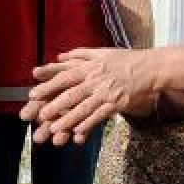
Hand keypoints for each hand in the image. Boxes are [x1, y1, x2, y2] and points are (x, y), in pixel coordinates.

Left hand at [20, 47, 157, 145]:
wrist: (149, 68)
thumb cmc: (124, 59)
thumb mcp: (101, 51)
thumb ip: (79, 54)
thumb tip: (59, 56)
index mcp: (90, 67)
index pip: (65, 77)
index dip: (48, 85)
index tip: (33, 94)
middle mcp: (96, 80)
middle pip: (72, 94)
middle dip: (55, 106)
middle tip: (40, 116)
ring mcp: (107, 93)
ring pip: (84, 108)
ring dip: (68, 120)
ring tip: (54, 129)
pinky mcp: (117, 104)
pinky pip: (100, 116)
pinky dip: (88, 124)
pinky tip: (77, 132)